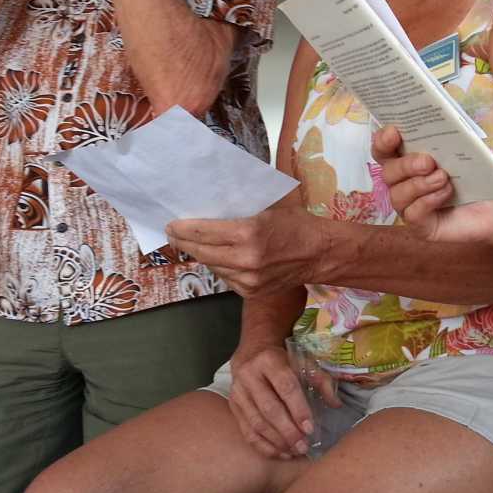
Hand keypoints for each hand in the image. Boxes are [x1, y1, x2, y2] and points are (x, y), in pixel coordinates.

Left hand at [166, 209, 327, 298]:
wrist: (320, 254)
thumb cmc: (296, 223)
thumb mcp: (269, 206)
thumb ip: (241, 207)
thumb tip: (212, 200)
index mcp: (248, 233)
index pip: (203, 232)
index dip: (183, 228)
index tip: (171, 224)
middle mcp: (245, 259)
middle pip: (201, 251)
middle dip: (184, 242)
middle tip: (173, 233)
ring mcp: (247, 279)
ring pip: (212, 266)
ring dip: (200, 255)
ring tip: (193, 244)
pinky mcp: (251, 292)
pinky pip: (225, 277)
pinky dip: (219, 266)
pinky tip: (217, 257)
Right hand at [225, 339, 338, 459]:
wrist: (252, 351)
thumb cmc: (283, 359)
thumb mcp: (303, 361)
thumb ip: (320, 380)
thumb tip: (336, 404)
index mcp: (269, 360)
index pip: (285, 387)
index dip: (298, 409)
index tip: (310, 429)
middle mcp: (249, 375)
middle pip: (269, 408)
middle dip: (288, 431)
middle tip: (304, 446)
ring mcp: (238, 392)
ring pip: (256, 423)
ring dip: (277, 442)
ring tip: (295, 451)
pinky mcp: (233, 406)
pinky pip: (247, 431)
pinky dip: (264, 446)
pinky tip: (280, 453)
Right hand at [371, 126, 492, 243]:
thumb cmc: (478, 175)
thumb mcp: (465, 149)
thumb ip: (450, 134)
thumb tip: (440, 118)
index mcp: (408, 161)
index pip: (383, 151)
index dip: (382, 141)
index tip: (394, 132)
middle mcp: (404, 184)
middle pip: (387, 172)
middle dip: (406, 165)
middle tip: (428, 162)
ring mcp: (410, 206)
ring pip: (397, 195)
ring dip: (420, 184)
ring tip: (443, 178)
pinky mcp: (421, 227)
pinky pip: (412, 214)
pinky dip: (427, 201)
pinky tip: (445, 193)